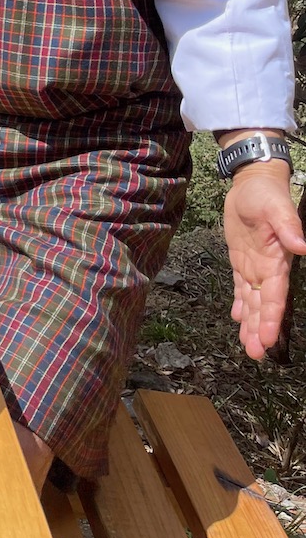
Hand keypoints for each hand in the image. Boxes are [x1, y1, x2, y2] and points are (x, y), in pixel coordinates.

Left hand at [222, 158, 304, 358]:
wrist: (251, 184)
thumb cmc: (266, 196)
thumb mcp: (276, 208)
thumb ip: (288, 228)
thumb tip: (303, 246)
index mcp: (278, 260)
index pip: (275, 295)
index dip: (272, 317)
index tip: (269, 338)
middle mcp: (267, 268)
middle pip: (264, 304)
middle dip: (261, 329)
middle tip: (255, 353)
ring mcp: (254, 266)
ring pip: (252, 301)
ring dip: (251, 323)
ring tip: (249, 346)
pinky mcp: (241, 260)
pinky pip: (240, 287)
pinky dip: (240, 304)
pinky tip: (238, 320)